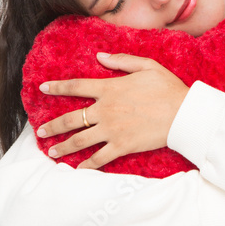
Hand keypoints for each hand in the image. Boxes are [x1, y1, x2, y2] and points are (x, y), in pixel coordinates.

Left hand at [36, 52, 189, 169]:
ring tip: (51, 152)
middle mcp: (105, 110)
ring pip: (79, 140)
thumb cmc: (168, 88)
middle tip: (40, 131)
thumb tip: (100, 56)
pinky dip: (86, 165)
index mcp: (109, 88)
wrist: (184, 114)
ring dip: (63, 147)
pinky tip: (77, 169)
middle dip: (52, 126)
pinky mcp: (121, 146)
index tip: (43, 88)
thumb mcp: (146, 66)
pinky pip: (98, 158)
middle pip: (70, 119)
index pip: (76, 87)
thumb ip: (121, 60)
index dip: (57, 87)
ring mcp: (111, 130)